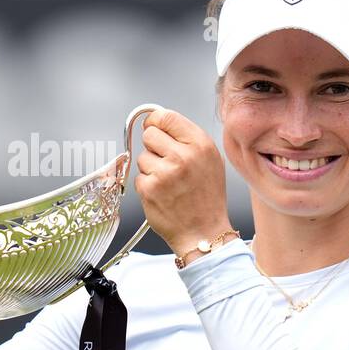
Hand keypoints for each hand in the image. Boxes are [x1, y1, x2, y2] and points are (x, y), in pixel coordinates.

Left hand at [132, 108, 231, 258]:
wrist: (204, 232)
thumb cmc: (207, 197)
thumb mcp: (210, 159)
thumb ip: (186, 138)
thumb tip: (158, 119)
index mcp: (200, 144)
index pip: (167, 116)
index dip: (156, 121)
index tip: (155, 128)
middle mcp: (183, 156)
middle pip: (149, 134)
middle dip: (153, 146)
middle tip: (166, 162)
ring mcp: (164, 173)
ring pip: (142, 156)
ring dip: (150, 168)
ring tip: (168, 183)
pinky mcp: (149, 189)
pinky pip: (139, 176)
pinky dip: (147, 185)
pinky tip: (163, 195)